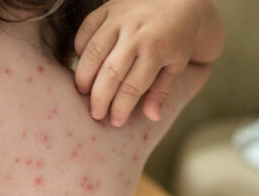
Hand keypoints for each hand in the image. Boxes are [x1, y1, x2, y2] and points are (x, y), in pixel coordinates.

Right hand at [75, 0, 204, 125]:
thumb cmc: (178, 37)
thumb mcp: (177, 64)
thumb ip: (161, 91)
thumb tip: (152, 117)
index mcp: (157, 50)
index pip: (132, 87)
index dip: (120, 108)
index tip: (114, 121)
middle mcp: (136, 34)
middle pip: (110, 72)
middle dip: (99, 97)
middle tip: (94, 114)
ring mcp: (120, 19)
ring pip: (93, 51)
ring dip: (84, 75)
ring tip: (82, 92)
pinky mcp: (108, 8)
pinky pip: (86, 29)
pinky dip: (80, 48)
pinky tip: (82, 64)